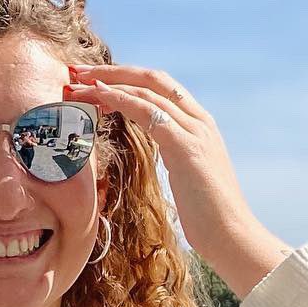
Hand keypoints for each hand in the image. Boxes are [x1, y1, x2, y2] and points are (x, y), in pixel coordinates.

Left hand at [66, 63, 290, 297]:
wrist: (231, 235)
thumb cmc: (207, 215)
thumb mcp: (187, 176)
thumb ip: (174, 155)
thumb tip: (158, 153)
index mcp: (199, 125)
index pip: (160, 88)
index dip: (125, 79)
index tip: (91, 80)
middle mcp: (199, 120)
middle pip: (152, 79)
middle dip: (112, 71)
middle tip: (75, 71)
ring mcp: (195, 130)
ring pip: (147, 91)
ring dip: (107, 83)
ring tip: (75, 85)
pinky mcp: (187, 146)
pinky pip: (149, 112)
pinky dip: (120, 100)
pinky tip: (97, 99)